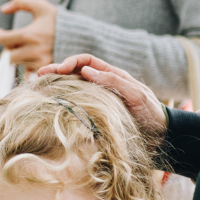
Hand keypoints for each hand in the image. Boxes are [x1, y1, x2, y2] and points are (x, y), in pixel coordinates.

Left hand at [0, 0, 56, 69]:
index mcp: (30, 35)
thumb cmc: (58, 20)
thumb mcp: (41, 6)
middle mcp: (34, 51)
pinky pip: (28, 71)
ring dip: (19, 56)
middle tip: (17, 41)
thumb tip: (2, 9)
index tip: (0, 32)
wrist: (81, 36)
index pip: (3, 40)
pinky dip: (28, 65)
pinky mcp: (46, 70)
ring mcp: (40, 62)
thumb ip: (20, 2)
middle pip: (9, 55)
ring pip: (18, 63)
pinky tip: (33, 57)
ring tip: (27, 48)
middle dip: (11, 47)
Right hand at [38, 54, 167, 144]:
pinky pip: (74, 107)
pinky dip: (62, 104)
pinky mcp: (93, 116)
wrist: (160, 138)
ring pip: (71, 89)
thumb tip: (86, 71)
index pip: (87, 62)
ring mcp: (96, 101)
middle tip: (39, 75)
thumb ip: (114, 81)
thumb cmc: (151, 114)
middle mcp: (101, 86)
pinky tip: (51, 106)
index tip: (60, 70)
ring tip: (39, 88)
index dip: (72, 62)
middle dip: (56, 71)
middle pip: (74, 74)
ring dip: (56, 86)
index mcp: (112, 76)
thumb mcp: (137, 94)